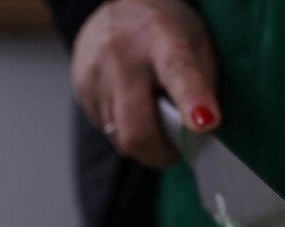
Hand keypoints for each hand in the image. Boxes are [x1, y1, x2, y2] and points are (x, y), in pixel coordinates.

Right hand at [72, 0, 219, 167]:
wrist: (122, 2)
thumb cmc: (166, 30)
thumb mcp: (197, 46)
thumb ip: (202, 89)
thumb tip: (196, 137)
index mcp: (162, 37)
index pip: (178, 72)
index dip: (192, 102)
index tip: (204, 124)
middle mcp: (122, 53)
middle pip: (137, 129)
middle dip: (158, 153)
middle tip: (173, 149)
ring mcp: (95, 71)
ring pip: (120, 138)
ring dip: (142, 141)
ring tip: (151, 115)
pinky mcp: (80, 87)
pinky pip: (106, 130)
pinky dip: (123, 129)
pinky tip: (131, 104)